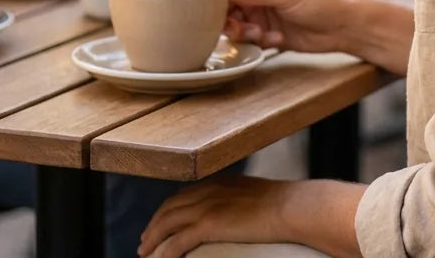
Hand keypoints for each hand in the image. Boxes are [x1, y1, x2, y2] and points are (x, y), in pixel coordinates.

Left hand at [138, 176, 288, 257]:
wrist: (290, 207)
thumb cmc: (281, 204)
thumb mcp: (253, 193)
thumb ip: (238, 198)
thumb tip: (236, 210)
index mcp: (219, 182)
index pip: (184, 194)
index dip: (168, 209)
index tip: (161, 221)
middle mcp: (209, 190)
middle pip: (170, 207)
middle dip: (154, 224)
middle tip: (145, 240)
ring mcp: (207, 206)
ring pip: (167, 223)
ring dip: (153, 238)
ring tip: (145, 252)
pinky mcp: (209, 224)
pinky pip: (177, 241)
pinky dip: (165, 252)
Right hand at [204, 0, 353, 53]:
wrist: (342, 26)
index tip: (216, 6)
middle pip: (219, 2)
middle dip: (226, 18)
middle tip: (240, 27)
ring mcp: (257, 9)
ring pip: (229, 23)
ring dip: (241, 32)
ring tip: (261, 35)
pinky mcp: (262, 29)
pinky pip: (245, 38)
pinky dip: (256, 41)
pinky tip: (277, 39)